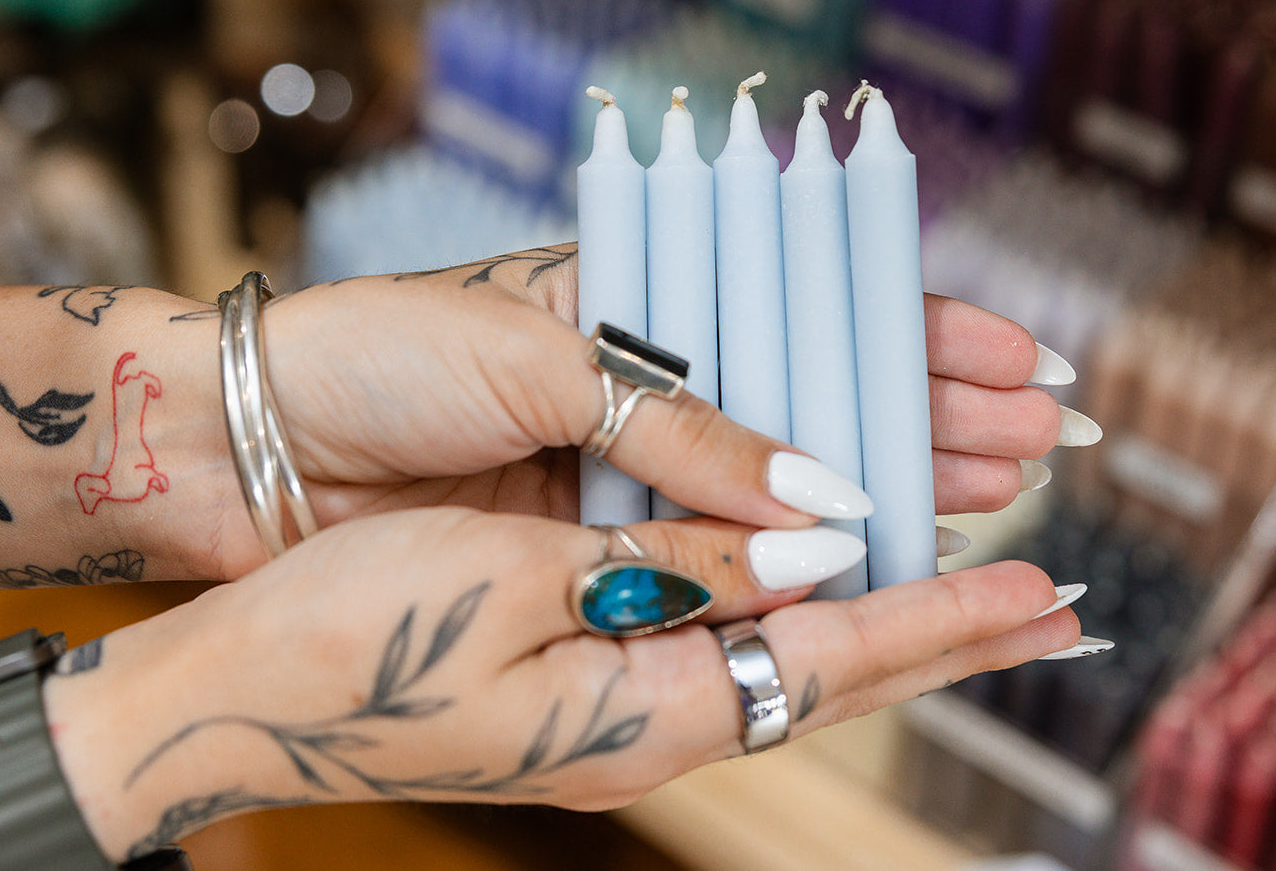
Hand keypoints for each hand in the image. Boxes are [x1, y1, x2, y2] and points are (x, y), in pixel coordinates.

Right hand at [44, 507, 1081, 861]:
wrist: (227, 695)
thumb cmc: (346, 637)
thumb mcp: (513, 582)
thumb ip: (673, 563)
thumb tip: (807, 546)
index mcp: (642, 715)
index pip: (834, 661)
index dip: (943, 620)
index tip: (1045, 596)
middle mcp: (645, 728)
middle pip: (830, 677)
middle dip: (944, 634)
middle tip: (1049, 607)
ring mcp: (610, 717)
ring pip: (781, 662)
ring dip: (879, 619)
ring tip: (967, 584)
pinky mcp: (576, 685)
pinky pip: (716, 645)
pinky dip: (789, 609)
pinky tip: (814, 580)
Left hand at [232, 248, 1075, 575]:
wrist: (256, 440)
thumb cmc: (387, 358)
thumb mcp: (545, 365)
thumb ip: (688, 432)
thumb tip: (825, 497)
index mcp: (640, 303)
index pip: (808, 311)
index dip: (916, 335)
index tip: (1018, 361)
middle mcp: (649, 386)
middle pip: (822, 398)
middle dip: (933, 416)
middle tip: (1039, 445)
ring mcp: (630, 467)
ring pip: (788, 480)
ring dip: (892, 483)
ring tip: (996, 491)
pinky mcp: (598, 537)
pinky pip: (721, 547)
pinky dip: (798, 552)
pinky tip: (878, 551)